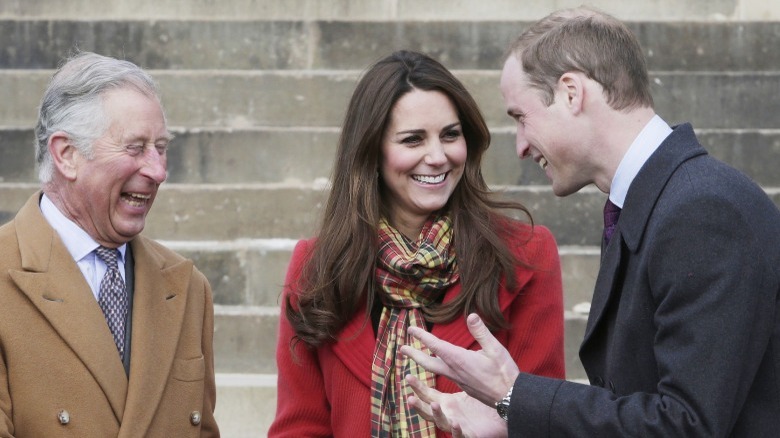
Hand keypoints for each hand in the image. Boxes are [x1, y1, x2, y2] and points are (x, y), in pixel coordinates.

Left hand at [400, 313, 519, 404]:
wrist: (509, 398)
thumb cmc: (503, 373)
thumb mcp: (495, 349)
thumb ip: (481, 332)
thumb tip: (471, 315)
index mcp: (459, 359)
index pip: (435, 345)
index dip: (422, 336)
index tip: (410, 329)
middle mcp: (454, 370)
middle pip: (427, 362)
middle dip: (414, 354)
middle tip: (401, 348)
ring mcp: (457, 380)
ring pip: (434, 369)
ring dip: (422, 361)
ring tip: (414, 356)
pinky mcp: (463, 385)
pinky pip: (444, 375)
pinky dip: (435, 368)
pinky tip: (438, 366)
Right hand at [406, 374, 507, 437]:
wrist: (504, 414)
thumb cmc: (484, 400)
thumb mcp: (469, 380)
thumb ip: (457, 365)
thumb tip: (447, 347)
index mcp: (446, 402)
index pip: (427, 394)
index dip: (417, 387)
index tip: (407, 376)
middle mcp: (448, 414)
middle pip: (428, 409)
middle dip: (418, 404)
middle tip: (410, 397)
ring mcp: (457, 425)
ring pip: (441, 423)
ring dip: (436, 415)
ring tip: (433, 405)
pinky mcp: (470, 434)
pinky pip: (460, 434)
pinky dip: (456, 430)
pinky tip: (456, 423)